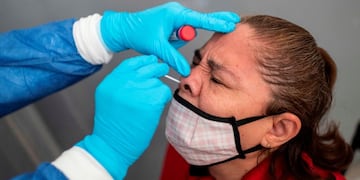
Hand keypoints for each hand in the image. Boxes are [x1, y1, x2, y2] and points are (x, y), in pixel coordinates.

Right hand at [77, 55, 170, 178]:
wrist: (112, 145)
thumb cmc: (112, 126)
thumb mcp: (109, 97)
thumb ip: (122, 82)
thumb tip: (142, 72)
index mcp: (112, 81)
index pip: (133, 62)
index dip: (145, 61)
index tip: (152, 62)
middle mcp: (123, 82)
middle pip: (149, 67)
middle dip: (158, 71)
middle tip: (161, 76)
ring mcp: (137, 90)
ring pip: (158, 81)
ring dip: (157, 91)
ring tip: (147, 105)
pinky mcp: (150, 100)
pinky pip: (164, 92)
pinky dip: (163, 99)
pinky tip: (153, 109)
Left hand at [100, 1, 239, 75]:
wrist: (125, 29)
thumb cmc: (138, 32)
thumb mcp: (158, 47)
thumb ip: (173, 58)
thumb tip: (185, 69)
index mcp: (175, 14)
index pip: (200, 20)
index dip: (216, 23)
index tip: (230, 24)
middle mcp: (177, 13)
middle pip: (201, 19)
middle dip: (216, 20)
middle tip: (233, 20)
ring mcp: (175, 18)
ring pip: (188, 31)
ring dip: (179, 40)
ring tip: (163, 41)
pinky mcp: (172, 24)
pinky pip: (180, 33)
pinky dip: (176, 40)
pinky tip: (164, 42)